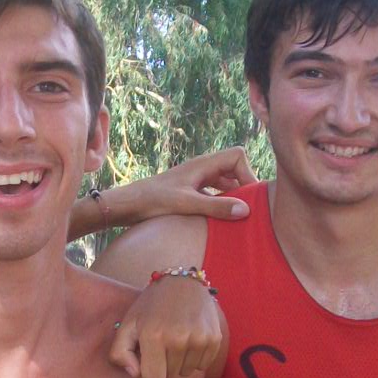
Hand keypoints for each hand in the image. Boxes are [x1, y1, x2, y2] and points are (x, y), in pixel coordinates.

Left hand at [104, 146, 256, 226]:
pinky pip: (214, 194)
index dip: (248, 173)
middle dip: (244, 186)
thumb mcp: (186, 204)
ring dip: (233, 197)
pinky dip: (221, 204)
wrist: (127, 205)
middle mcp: (202, 169)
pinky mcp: (190, 193)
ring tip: (238, 217)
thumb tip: (246, 210)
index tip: (249, 197)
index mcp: (203, 164)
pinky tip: (221, 221)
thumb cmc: (152, 201)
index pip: (238, 156)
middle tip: (249, 208)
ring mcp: (196, 180)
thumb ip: (216, 206)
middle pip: (234, 169)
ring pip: (225, 183)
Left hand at [108, 274, 225, 377]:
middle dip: (163, 366)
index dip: (149, 372)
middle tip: (163, 344)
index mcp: (153, 336)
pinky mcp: (214, 339)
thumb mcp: (127, 324)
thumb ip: (119, 353)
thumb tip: (135, 374)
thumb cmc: (151, 306)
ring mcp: (199, 339)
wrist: (183, 282)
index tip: (149, 357)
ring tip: (176, 339)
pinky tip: (190, 338)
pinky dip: (195, 358)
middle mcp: (178, 339)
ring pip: (186, 373)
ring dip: (180, 362)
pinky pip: (202, 366)